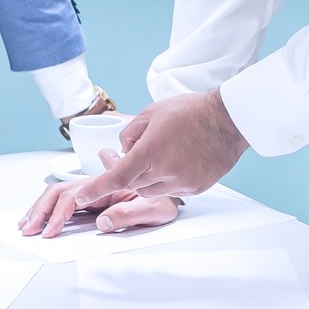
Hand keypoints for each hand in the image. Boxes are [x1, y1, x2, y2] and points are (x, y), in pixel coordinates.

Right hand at [18, 161, 182, 237]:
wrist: (174, 192)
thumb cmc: (165, 201)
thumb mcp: (156, 210)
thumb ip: (130, 214)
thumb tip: (102, 223)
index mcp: (110, 185)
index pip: (76, 196)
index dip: (60, 213)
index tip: (51, 230)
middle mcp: (98, 186)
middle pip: (60, 192)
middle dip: (41, 210)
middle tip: (28, 230)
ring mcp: (93, 192)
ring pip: (58, 194)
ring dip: (39, 208)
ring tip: (25, 226)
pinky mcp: (92, 200)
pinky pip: (65, 201)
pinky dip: (47, 209)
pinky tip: (37, 219)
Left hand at [45, 90, 246, 209]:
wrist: (228, 119)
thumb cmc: (191, 111)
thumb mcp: (151, 113)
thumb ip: (129, 134)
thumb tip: (121, 151)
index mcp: (151, 150)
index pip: (116, 176)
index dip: (95, 189)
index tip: (80, 197)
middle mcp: (165, 170)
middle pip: (133, 184)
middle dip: (130, 172)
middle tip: (138, 153)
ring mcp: (182, 182)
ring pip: (150, 190)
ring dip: (148, 177)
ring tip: (163, 153)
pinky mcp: (195, 188)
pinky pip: (171, 191)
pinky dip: (167, 180)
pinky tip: (178, 161)